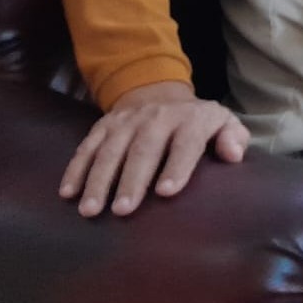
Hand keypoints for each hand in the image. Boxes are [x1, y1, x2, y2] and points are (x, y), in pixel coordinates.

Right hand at [59, 80, 248, 218]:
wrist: (158, 91)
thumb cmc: (197, 122)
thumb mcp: (223, 123)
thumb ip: (234, 137)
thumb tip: (234, 155)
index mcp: (192, 119)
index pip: (186, 142)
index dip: (177, 166)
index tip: (166, 192)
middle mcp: (158, 118)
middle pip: (144, 149)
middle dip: (132, 180)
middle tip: (123, 210)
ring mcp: (127, 121)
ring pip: (111, 150)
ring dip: (99, 180)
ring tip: (92, 210)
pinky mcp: (104, 125)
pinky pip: (87, 147)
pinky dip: (75, 169)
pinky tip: (68, 193)